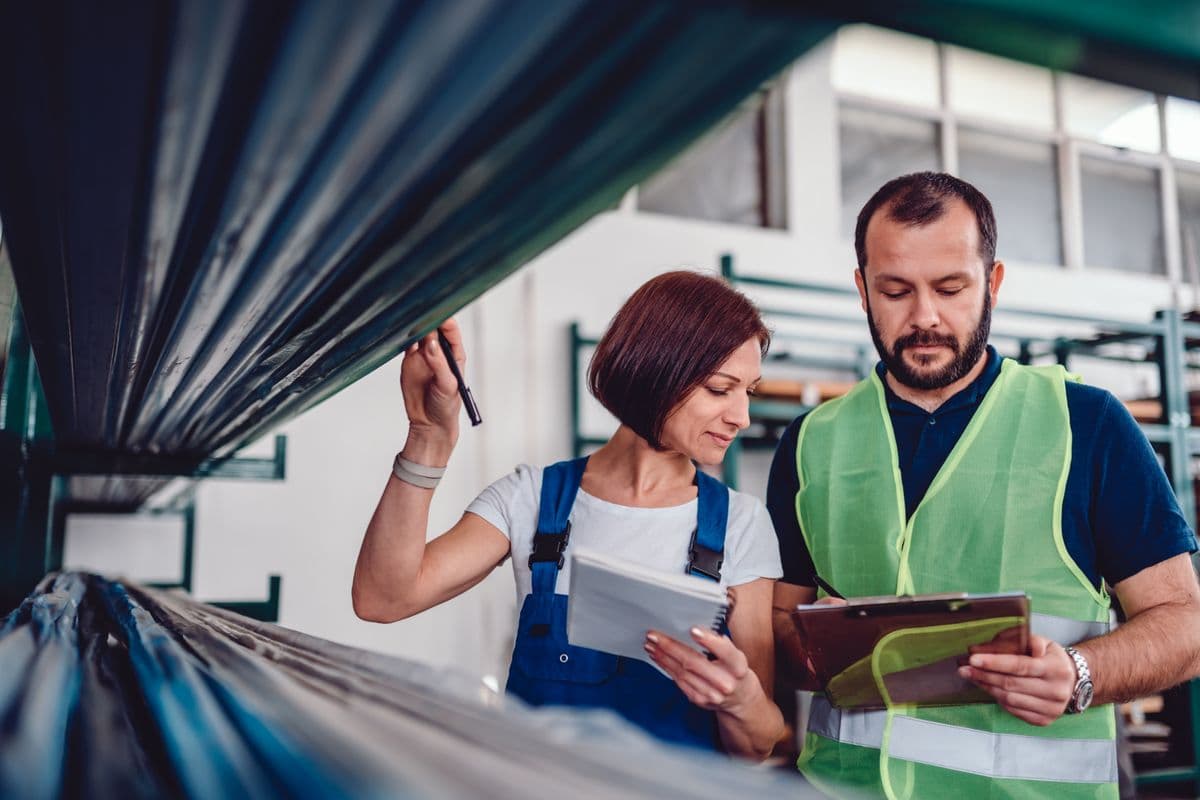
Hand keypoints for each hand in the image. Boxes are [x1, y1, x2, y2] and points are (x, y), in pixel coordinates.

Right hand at [399, 319, 465, 454]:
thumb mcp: (447, 386)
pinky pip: (406, 342)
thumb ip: (439, 365)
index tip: (436, 312)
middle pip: (434, 327)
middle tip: (419, 312)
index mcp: (455, 355)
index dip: (445, 319)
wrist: (429, 423)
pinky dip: (403, 336)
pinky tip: (400, 332)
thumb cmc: (446, 406)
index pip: (451, 331)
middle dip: (428, 317)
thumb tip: (431, 343)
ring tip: (408, 320)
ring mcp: (423, 355)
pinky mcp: (409, 360)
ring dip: (414, 325)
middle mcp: (439, 352)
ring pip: (419, 332)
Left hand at [644, 627, 763, 712]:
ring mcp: (711, 694)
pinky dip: (666, 667)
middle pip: (694, 662)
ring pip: (682, 672)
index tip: (693, 630)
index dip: (709, 641)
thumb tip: (696, 628)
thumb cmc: (735, 671)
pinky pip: (679, 681)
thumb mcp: (735, 655)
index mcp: (738, 667)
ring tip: (651, 644)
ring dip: (663, 657)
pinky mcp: (698, 699)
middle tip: (654, 635)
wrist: (740, 700)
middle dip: (671, 647)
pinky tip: (658, 657)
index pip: (725, 652)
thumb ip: (720, 643)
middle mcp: (725, 683)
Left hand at [958, 634, 1076, 725]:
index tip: (973, 659)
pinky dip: (998, 699)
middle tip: (964, 669)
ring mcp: (1051, 709)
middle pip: (1011, 684)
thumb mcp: (1044, 643)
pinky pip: (1014, 710)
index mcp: (1056, 668)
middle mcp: (1056, 691)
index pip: (1020, 665)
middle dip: (984, 675)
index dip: (994, 662)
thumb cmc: (1052, 659)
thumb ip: (1024, 640)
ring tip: (972, 677)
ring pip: (1010, 699)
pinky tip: (989, 688)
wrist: (1074, 682)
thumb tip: (995, 646)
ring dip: (987, 687)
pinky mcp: (1044, 720)